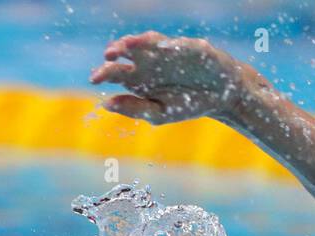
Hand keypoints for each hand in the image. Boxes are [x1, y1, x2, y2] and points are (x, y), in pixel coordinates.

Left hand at [90, 32, 250, 124]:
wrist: (220, 97)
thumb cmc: (187, 105)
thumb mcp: (159, 113)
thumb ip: (133, 108)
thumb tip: (106, 104)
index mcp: (138, 81)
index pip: (115, 73)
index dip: (103, 73)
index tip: (94, 78)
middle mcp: (147, 63)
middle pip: (125, 54)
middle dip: (115, 53)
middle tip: (108, 57)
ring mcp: (164, 53)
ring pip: (143, 43)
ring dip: (132, 43)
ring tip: (123, 46)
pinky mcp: (183, 46)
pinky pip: (170, 43)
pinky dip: (162, 45)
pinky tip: (156, 48)